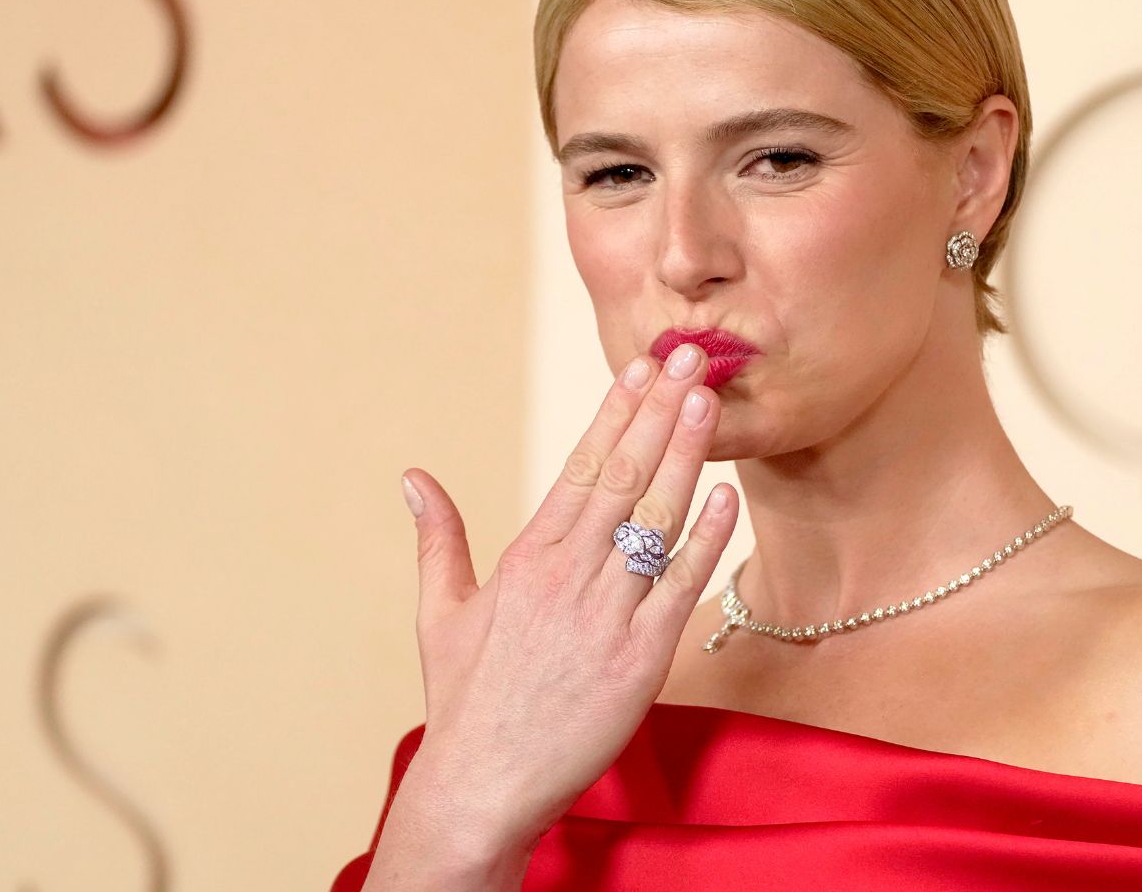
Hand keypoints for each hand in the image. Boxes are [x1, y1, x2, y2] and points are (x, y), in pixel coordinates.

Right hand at [366, 343, 736, 886]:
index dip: (615, 413)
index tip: (640, 369)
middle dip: (659, 412)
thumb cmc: (466, 701)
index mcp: (527, 556)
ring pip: (656, 519)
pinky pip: (681, 585)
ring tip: (709, 401)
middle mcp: (569, 574)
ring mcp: (607, 614)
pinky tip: (728, 497)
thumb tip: (414, 477)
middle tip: (690, 357)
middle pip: (624, 476)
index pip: (582, 467)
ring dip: (686, 455)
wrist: (482, 785)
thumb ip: (439, 538)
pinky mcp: (640, 658)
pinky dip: (708, 539)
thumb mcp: (442, 613)